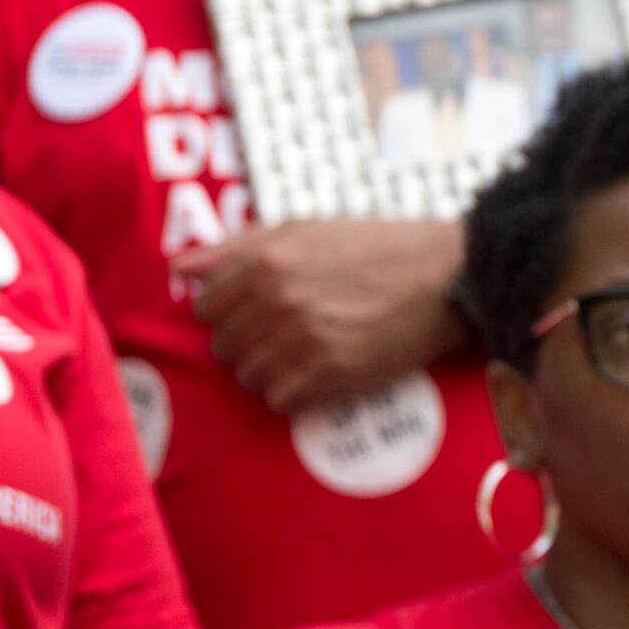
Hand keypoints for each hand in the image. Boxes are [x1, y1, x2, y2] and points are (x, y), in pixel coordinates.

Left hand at [174, 218, 465, 413]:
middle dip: (247, 342)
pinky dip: (294, 392)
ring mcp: (304, 340)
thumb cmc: (377, 245)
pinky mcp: (334, 373)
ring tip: (302, 354)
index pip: (206, 307)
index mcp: (267, 262)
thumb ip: (236, 247)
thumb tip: (179, 268)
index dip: (226, 312)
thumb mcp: (304, 228)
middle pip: (225, 346)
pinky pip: (282, 399)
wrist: (448, 273)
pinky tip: (318, 373)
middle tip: (283, 333)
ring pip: (250, 376)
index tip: (252, 312)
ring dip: (270, 369)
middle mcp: (279, 302)